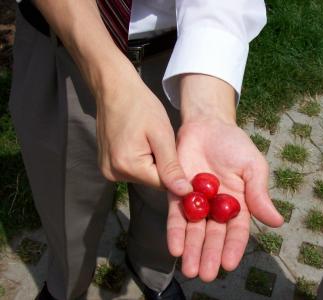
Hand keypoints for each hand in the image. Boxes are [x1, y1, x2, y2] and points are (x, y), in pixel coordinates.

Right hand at [96, 69, 190, 195]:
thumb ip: (171, 166)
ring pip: (143, 176)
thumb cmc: (141, 106)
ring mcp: (107, 170)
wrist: (114, 89)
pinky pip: (133, 170)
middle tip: (161, 142)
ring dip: (152, 163)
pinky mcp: (106, 166)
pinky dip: (141, 160)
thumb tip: (184, 193)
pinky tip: (140, 142)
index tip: (178, 154)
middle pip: (152, 181)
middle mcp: (114, 173)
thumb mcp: (162, 134)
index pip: (163, 185)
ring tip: (149, 140)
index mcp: (128, 166)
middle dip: (162, 166)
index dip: (176, 172)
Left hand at [167, 118, 283, 280]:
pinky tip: (175, 248)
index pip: (236, 230)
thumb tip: (277, 222)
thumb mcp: (253, 167)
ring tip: (190, 270)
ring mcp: (196, 202)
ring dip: (192, 250)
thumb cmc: (235, 146)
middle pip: (213, 236)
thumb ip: (260, 194)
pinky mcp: (177, 194)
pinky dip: (176, 232)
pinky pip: (176, 216)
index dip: (233, 247)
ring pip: (194, 231)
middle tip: (205, 274)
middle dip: (209, 255)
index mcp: (238, 204)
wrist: (208, 125)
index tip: (229, 264)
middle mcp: (216, 208)